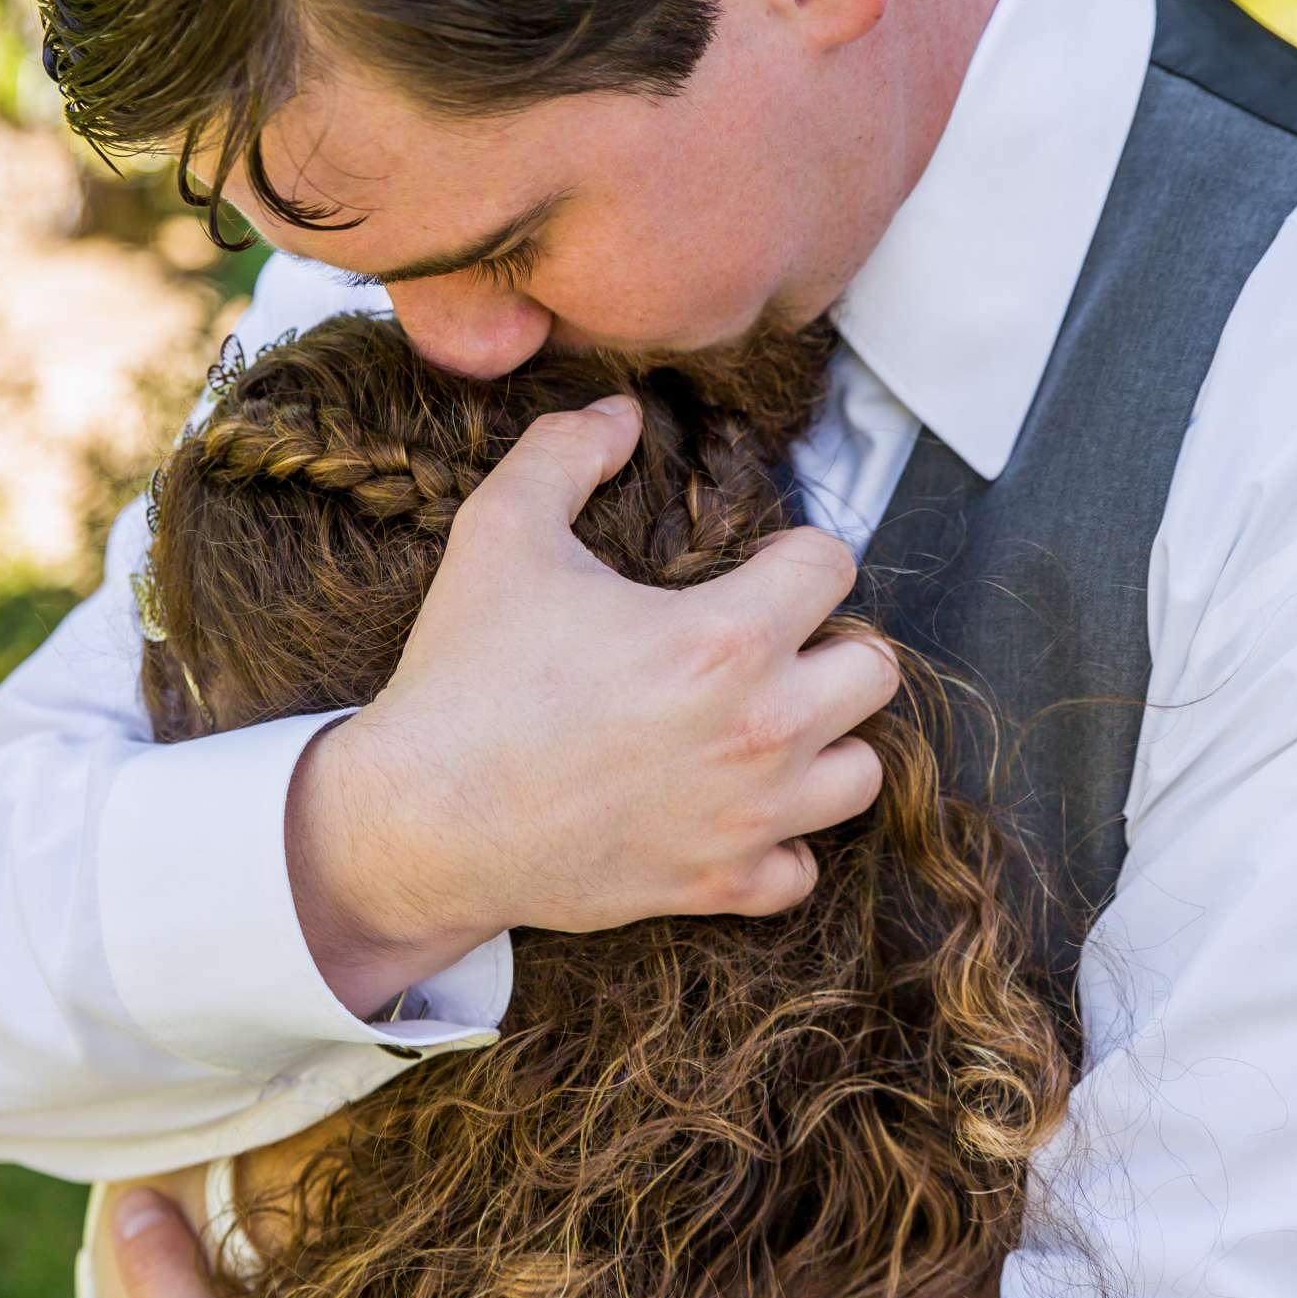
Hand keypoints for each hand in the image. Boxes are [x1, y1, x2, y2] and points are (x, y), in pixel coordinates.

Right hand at [288, 393, 898, 1015]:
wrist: (421, 820)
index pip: (833, 567)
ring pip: (861, 775)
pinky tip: (734, 810)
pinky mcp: (719, 884)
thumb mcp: (500, 534)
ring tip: (770, 725)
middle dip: (832, 647)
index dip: (798, 553)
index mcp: (725, 637)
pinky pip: (802, 869)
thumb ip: (566, 453)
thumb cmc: (463, 678)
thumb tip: (619, 413)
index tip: (762, 567)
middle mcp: (760, 729)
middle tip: (777, 646)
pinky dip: (781, 843)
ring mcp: (748, 817)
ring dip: (827, 745)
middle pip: (875, 672)